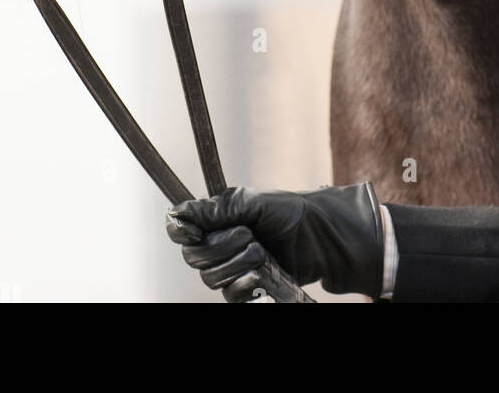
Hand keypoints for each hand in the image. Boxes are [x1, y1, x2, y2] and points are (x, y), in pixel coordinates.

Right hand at [166, 182, 384, 301]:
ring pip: (211, 278)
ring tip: (262, 252)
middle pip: (194, 257)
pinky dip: (245, 284)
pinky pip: (231, 295)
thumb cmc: (288, 212)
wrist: (319, 238)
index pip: (181, 227)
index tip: (191, 233)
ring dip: (237, 264)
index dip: (179, 231)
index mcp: (217, 219)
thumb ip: (218, 208)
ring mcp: (232, 268)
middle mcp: (219, 244)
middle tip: (248, 234)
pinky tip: (260, 275)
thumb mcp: (253, 202)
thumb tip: (180, 212)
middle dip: (220, 247)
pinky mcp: (247, 288)